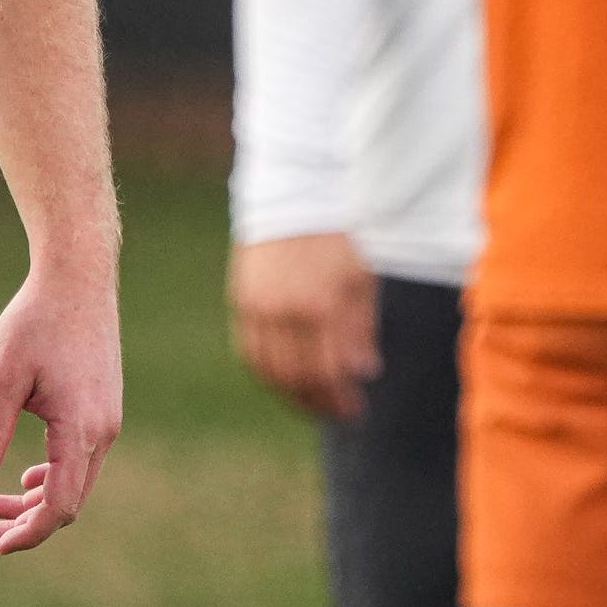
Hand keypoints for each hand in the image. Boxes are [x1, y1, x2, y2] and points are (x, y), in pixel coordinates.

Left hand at [0, 261, 123, 551]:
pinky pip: (83, 455)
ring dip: (38, 498)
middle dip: (27, 522)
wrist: (79, 276)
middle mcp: (103, 428)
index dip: (28, 533)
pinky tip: (28, 473)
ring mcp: (108, 416)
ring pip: (77, 478)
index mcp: (80, 427)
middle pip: (70, 499)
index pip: (60, 504)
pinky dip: (55, 474)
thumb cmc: (39, 320)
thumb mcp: (5, 376)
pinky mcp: (104, 403)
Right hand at [228, 233, 378, 421]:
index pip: (329, 374)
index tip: (354, 410)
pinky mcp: (242, 301)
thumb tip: (364, 372)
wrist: (296, 194)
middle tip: (335, 413)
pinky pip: (250, 353)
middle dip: (318, 403)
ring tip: (311, 403)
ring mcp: (260, 308)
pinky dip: (266, 373)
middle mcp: (286, 312)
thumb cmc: (337, 236)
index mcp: (322, 306)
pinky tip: (283, 380)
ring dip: (291, 395)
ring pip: (270, 372)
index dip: (341, 400)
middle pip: (298, 379)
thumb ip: (361, 328)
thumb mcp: (361, 278)